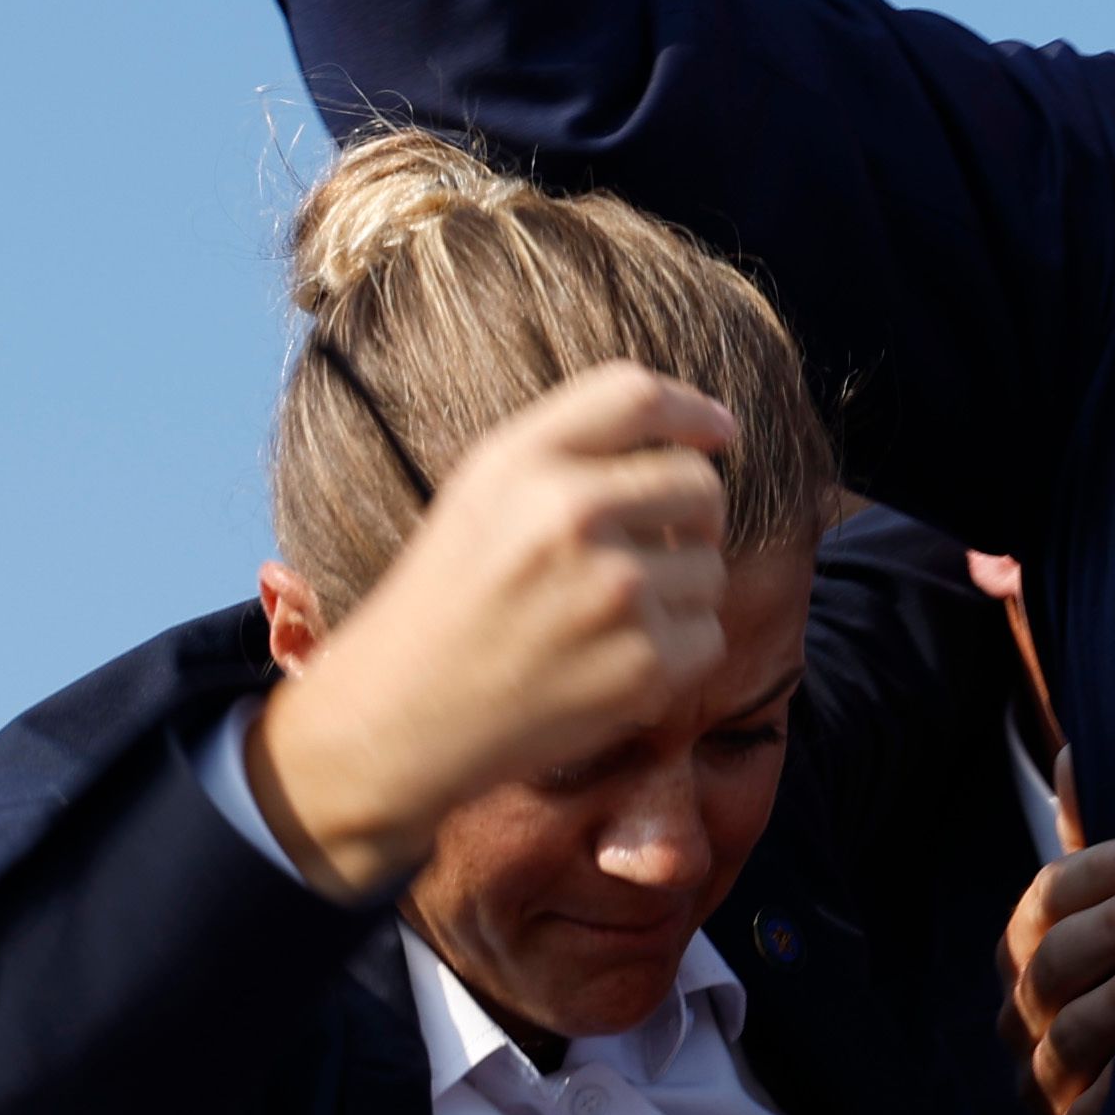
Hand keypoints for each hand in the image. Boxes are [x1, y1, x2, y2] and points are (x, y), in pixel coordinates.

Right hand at [243, 363, 734, 899]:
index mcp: (522, 463)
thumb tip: (708, 434)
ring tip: (603, 618)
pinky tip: (611, 661)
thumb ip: (575, 447)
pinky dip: (675, 652)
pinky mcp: (641, 665)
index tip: (719, 432)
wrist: (396, 719)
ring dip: (676, 591)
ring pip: (710, 567)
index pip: (637, 395)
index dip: (693, 411)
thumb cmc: (449, 598)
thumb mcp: (481, 491)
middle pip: (699, 484)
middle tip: (650, 549)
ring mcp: (613, 592)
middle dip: (692, 515)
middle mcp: (570, 516)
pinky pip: (707, 634)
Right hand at [997, 747, 1114, 1114]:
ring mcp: (1042, 1076)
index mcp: (1026, 943)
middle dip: (1114, 932)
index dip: (1100, 872)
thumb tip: (1073, 753)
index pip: (1048, 897)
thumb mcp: (1112, 902)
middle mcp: (1022, 1009)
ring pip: (1071, 1037)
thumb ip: (1092, 837)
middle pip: (1053, 964)